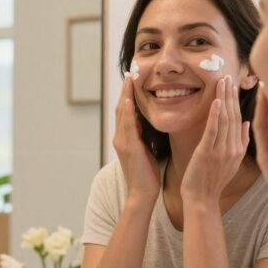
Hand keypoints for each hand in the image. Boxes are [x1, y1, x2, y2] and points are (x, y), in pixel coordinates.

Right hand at [114, 74, 160, 203]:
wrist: (142, 194)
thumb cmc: (147, 176)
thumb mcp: (146, 152)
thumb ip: (143, 138)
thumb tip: (147, 126)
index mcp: (125, 139)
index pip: (126, 112)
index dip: (128, 96)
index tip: (133, 81)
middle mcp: (120, 138)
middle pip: (121, 109)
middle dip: (125, 91)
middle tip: (130, 73)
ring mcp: (122, 142)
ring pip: (122, 114)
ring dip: (125, 96)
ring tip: (129, 80)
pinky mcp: (128, 148)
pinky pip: (127, 126)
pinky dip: (127, 112)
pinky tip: (130, 100)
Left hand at [181, 75, 249, 202]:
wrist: (202, 200)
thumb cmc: (212, 182)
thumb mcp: (232, 162)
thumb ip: (240, 142)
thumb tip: (245, 123)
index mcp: (239, 149)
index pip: (239, 119)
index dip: (237, 101)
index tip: (234, 84)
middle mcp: (233, 148)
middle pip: (234, 115)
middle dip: (231, 94)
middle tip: (228, 75)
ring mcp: (221, 151)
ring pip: (225, 119)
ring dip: (224, 98)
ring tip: (223, 81)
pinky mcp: (207, 153)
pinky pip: (213, 131)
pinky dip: (215, 115)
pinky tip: (217, 100)